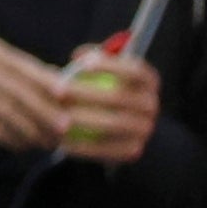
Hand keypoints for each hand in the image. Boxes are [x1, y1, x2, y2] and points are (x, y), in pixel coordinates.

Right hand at [0, 36, 68, 151]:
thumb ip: (23, 74)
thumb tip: (65, 81)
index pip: (25, 67)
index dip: (48, 84)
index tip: (69, 100)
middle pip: (17, 90)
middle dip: (44, 111)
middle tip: (63, 129)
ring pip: (6, 110)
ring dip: (29, 129)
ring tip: (45, 142)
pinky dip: (10, 138)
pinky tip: (21, 146)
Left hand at [58, 49, 161, 164]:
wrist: (109, 126)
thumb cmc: (99, 88)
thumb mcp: (100, 71)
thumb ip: (91, 61)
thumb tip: (78, 57)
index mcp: (148, 81)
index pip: (134, 69)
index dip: (108, 65)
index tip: (80, 64)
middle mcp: (151, 104)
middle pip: (119, 97)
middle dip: (84, 92)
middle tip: (56, 91)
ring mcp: (145, 129)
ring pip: (113, 124)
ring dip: (82, 120)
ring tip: (56, 117)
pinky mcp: (134, 150)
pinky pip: (108, 149)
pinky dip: (84, 146)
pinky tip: (62, 141)